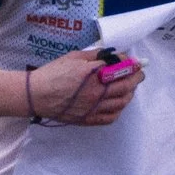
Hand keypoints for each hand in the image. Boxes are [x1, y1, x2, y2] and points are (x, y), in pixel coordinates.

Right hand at [27, 47, 143, 125]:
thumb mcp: (73, 57)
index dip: (131, 65)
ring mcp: (93, 108)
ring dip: (130, 94)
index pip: (120, 69)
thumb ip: (94, 56)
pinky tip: (118, 104)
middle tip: (139, 74)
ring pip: (121, 103)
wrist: (35, 95)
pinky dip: (119, 110)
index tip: (136, 63)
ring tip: (130, 88)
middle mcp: (96, 92)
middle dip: (136, 79)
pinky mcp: (88, 119)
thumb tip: (111, 56)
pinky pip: (110, 117)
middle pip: (126, 86)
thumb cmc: (53, 73)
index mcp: (93, 75)